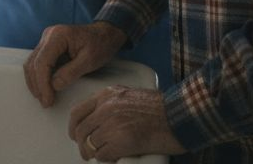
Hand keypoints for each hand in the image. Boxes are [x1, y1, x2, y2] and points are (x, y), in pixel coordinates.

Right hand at [23, 21, 126, 107]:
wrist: (105, 34)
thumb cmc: (100, 45)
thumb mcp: (90, 60)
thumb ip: (71, 72)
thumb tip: (54, 85)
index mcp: (58, 35)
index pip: (42, 62)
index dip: (42, 83)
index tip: (47, 100)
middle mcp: (48, 35)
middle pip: (33, 63)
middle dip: (37, 85)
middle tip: (45, 103)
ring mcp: (46, 40)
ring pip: (32, 63)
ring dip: (35, 82)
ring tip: (44, 98)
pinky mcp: (48, 47)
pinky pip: (37, 63)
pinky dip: (38, 77)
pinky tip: (44, 89)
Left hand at [69, 86, 185, 161]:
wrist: (178, 116)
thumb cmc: (160, 108)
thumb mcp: (129, 95)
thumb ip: (111, 104)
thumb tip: (97, 122)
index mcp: (107, 95)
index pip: (77, 112)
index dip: (73, 127)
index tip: (75, 135)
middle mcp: (106, 108)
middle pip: (81, 132)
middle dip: (83, 145)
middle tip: (89, 152)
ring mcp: (112, 125)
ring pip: (90, 145)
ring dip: (95, 153)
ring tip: (105, 154)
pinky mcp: (120, 142)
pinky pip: (102, 155)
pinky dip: (107, 159)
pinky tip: (116, 156)